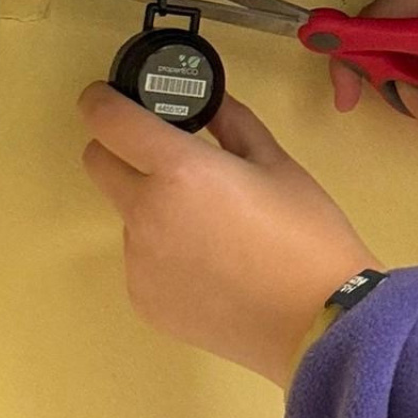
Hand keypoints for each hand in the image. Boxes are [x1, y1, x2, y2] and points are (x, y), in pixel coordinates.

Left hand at [78, 83, 380, 386]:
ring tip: (213, 225)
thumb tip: (209, 100)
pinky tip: (212, 264)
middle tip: (166, 157)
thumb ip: (232, 123)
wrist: (319, 319)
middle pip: (99, 163)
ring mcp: (140, 262)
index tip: (109, 98)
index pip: (108, 120)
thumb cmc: (307, 236)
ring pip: (126, 214)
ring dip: (151, 205)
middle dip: (121, 149)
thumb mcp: (277, 164)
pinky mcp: (144, 300)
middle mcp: (146, 213)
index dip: (102, 101)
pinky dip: (164, 251)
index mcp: (180, 170)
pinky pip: (142, 259)